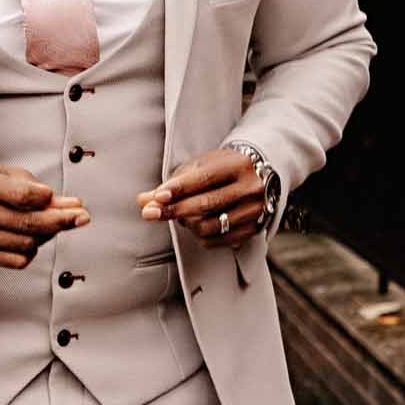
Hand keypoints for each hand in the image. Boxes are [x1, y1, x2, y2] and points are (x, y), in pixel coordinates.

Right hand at [0, 164, 89, 268]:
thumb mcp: (3, 174)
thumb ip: (34, 187)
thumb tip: (68, 204)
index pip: (22, 195)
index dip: (46, 198)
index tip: (60, 197)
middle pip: (29, 223)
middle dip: (62, 221)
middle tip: (81, 216)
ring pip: (28, 244)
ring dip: (47, 235)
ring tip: (49, 224)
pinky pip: (19, 261)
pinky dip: (32, 250)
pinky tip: (32, 239)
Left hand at [137, 148, 265, 245]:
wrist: (260, 176)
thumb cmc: (224, 169)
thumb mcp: (200, 167)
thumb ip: (172, 183)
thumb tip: (144, 201)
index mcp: (238, 164)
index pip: (204, 178)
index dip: (179, 189)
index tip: (158, 197)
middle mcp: (251, 187)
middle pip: (207, 204)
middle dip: (175, 210)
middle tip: (151, 213)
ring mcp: (255, 210)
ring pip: (210, 225)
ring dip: (187, 223)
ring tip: (181, 215)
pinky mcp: (254, 228)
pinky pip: (218, 240)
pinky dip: (200, 235)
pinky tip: (195, 225)